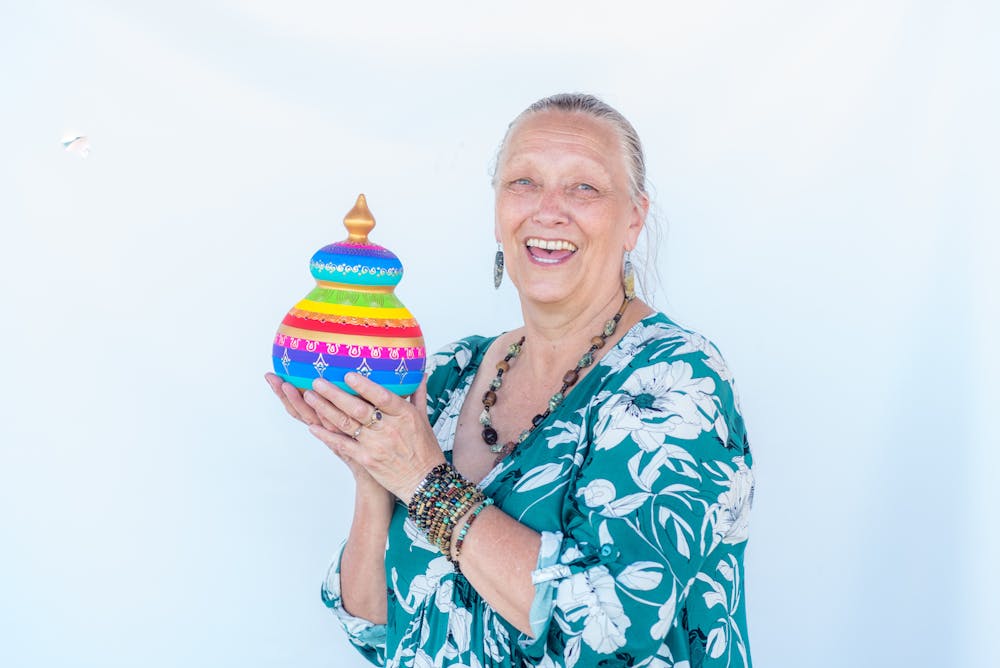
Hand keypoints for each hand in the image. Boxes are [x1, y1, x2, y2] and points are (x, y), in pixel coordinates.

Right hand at [264, 372, 387, 501]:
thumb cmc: (371, 446)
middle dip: (284, 394)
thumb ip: (351, 401)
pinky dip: (323, 420)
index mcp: (325, 423)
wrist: (378, 476)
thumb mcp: (357, 420)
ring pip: (313, 418)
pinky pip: (333, 432)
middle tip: (272, 378)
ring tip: (287, 385)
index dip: (285, 392)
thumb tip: (347, 373)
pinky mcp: (349, 446)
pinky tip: (314, 406)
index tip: (271, 376)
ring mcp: (335, 438)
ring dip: (299, 402)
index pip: (301, 406)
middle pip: (300, 410)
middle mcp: (326, 430)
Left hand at [304, 373, 445, 502]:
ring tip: (310, 397)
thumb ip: (417, 395)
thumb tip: (419, 374)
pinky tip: (313, 427)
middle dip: (335, 394)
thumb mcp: (424, 420)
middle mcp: (389, 428)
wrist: (425, 482)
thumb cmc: (425, 450)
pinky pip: (343, 445)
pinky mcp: (367, 460)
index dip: (364, 386)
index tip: (348, 375)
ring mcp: (376, 445)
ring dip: (325, 409)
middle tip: (318, 382)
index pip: (382, 396)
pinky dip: (326, 436)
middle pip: (358, 409)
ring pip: (346, 424)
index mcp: (405, 415)